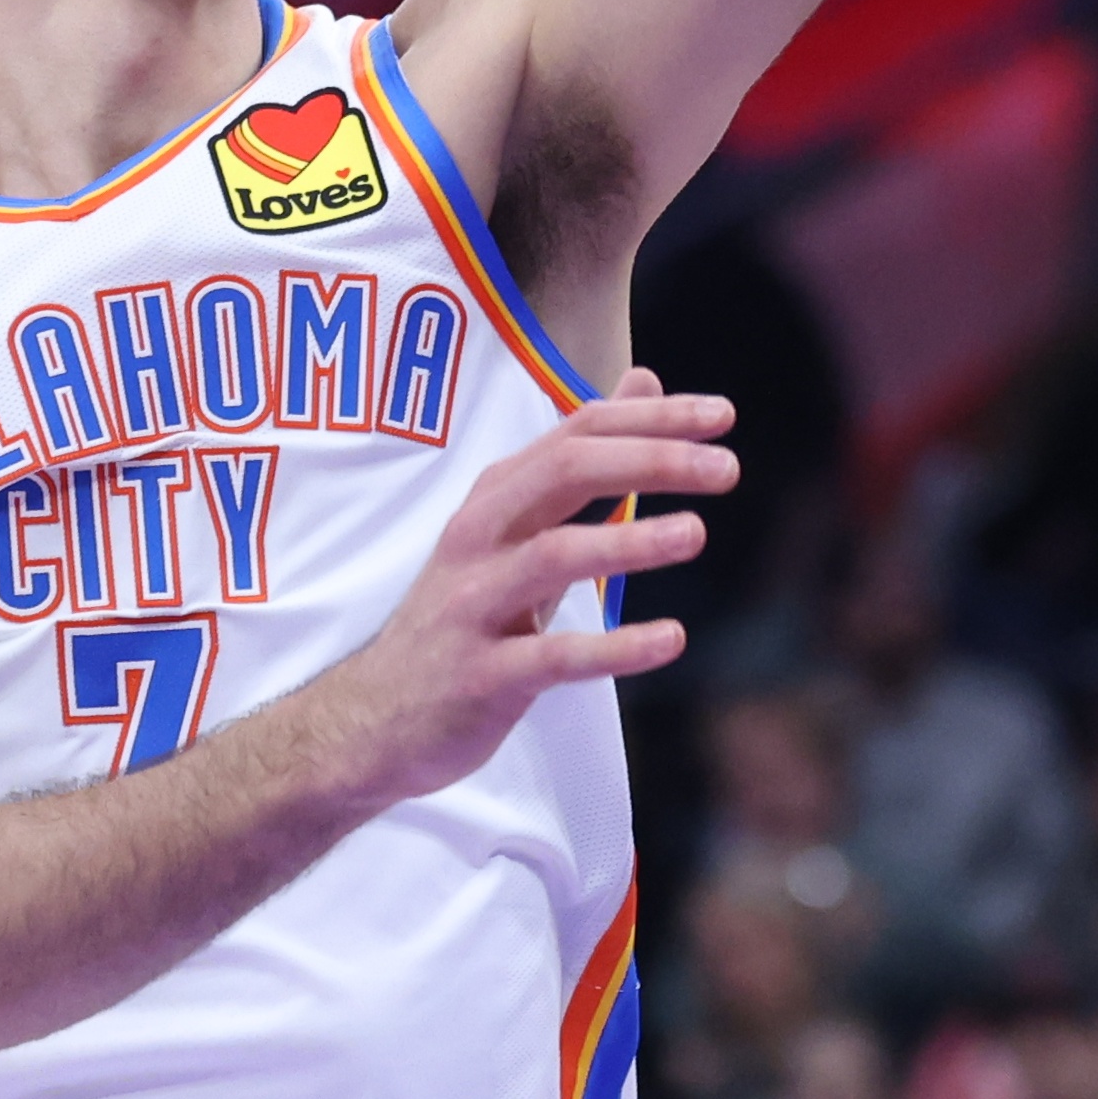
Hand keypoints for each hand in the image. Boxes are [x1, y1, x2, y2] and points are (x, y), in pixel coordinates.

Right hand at [316, 372, 734, 804]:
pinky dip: (615, 647)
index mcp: (497, 496)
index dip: (652, 418)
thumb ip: (580, 457)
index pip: (579, 432)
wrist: (371, 718)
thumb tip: (645, 380)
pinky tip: (672, 639)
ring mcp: (476, 604)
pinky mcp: (482, 675)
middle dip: (649, 460)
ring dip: (630, 542)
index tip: (723, 416)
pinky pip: (554, 657)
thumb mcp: (513, 524)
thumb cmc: (463, 612)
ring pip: (555, 554)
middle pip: (566, 472)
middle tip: (727, 467)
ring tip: (697, 534)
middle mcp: (481, 536)